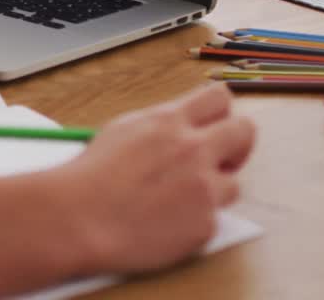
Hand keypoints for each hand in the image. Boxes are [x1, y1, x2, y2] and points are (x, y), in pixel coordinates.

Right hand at [54, 83, 255, 275]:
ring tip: (176, 200)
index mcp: (169, 121)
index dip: (220, 112)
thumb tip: (183, 124)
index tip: (214, 125)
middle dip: (236, 145)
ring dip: (212, 190)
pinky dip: (193, 221)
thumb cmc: (91, 177)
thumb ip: (160, 125)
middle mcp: (193, 150)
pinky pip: (213, 218)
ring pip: (233, 182)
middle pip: (244, 132)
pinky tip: (165, 222)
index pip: (219, 98)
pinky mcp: (205, 224)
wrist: (79, 219)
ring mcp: (203, 188)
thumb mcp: (122, 130)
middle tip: (218, 160)